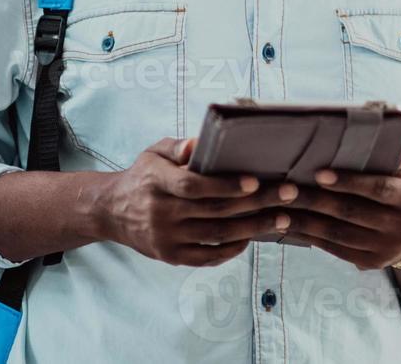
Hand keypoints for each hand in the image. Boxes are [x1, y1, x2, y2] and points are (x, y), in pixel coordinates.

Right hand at [95, 137, 298, 266]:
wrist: (111, 211)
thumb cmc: (144, 175)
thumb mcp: (154, 153)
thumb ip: (177, 147)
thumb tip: (198, 143)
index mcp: (157, 182)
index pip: (193, 186)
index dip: (226, 185)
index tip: (255, 181)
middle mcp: (160, 212)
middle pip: (214, 210)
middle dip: (257, 203)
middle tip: (289, 194)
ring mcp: (165, 238)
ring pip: (216, 234)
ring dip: (254, 227)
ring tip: (283, 218)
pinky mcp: (170, 257)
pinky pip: (207, 256)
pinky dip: (232, 249)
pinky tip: (253, 237)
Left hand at [276, 163, 400, 270]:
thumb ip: (381, 159)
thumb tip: (349, 135)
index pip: (377, 189)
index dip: (348, 181)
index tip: (318, 173)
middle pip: (351, 212)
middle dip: (315, 200)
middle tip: (286, 190)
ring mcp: (386, 249)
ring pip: (338, 234)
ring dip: (305, 222)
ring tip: (279, 210)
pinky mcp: (371, 263)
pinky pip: (335, 249)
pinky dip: (311, 237)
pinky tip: (292, 226)